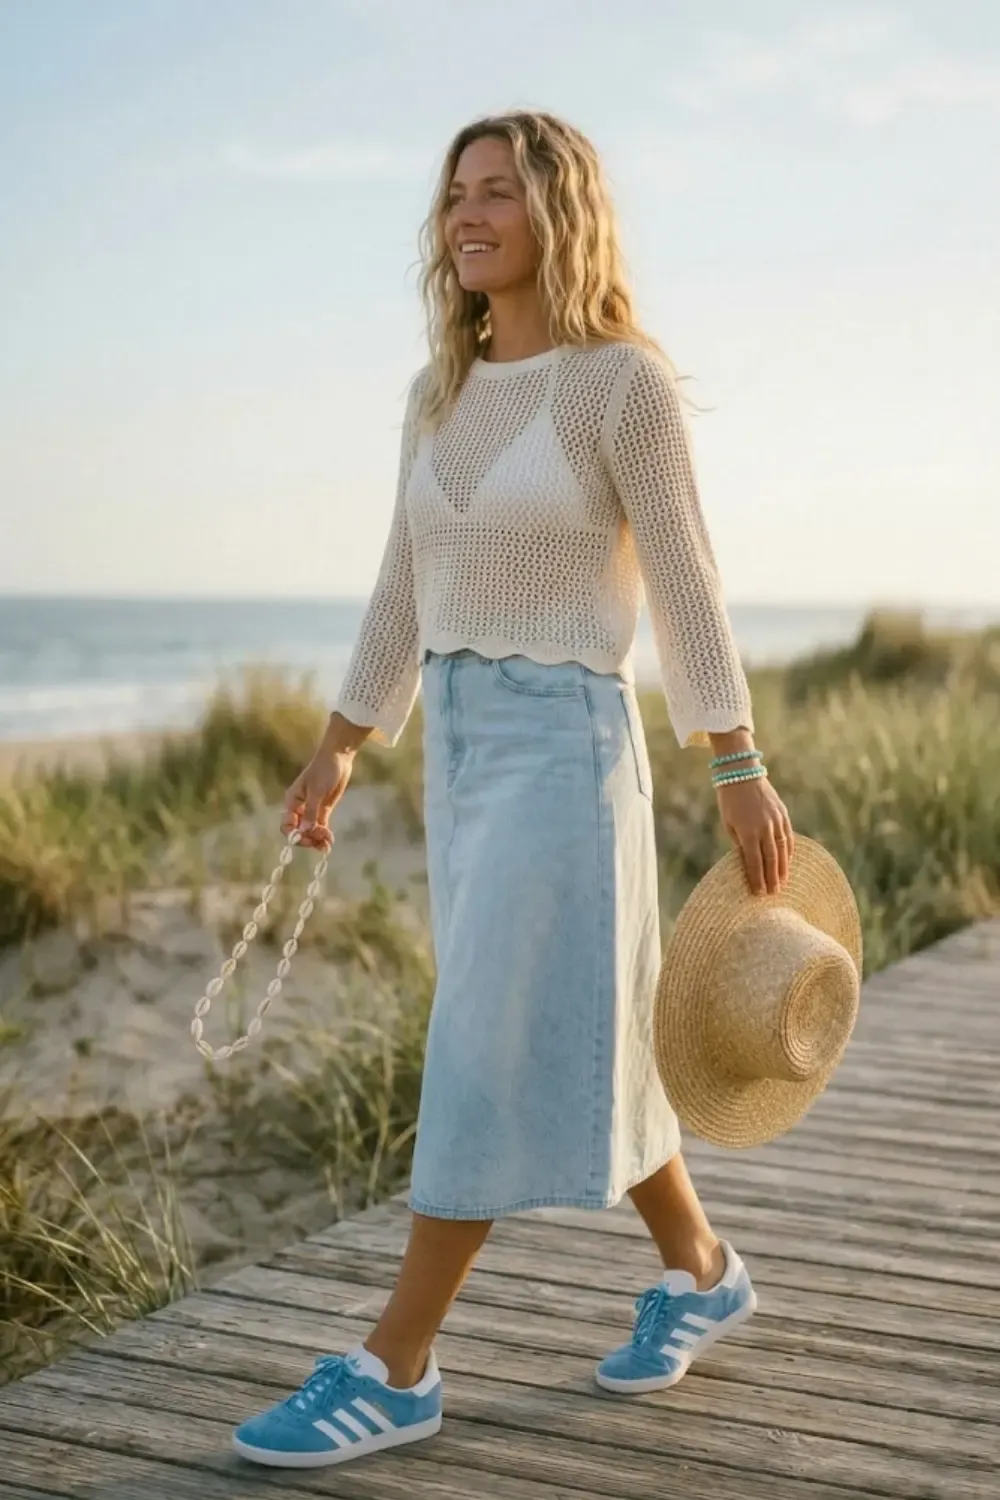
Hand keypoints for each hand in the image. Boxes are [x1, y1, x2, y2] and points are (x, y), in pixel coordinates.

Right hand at [281, 747, 354, 852]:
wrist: (338, 758)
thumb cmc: (324, 770)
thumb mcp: (317, 791)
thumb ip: (311, 811)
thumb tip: (304, 831)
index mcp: (292, 801)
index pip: (287, 824)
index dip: (294, 835)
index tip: (306, 838)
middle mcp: (299, 808)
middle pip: (299, 831)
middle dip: (307, 838)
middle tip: (320, 843)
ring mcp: (311, 810)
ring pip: (310, 830)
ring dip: (317, 839)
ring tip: (327, 844)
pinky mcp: (323, 809)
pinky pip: (321, 826)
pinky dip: (324, 834)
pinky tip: (329, 841)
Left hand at [715, 776, 794, 895]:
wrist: (741, 774)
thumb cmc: (729, 801)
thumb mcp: (728, 823)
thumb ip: (739, 842)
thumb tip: (749, 860)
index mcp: (747, 832)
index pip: (754, 862)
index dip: (757, 879)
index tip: (759, 893)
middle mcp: (764, 828)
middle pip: (771, 859)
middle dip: (772, 878)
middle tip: (774, 893)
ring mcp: (776, 821)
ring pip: (783, 850)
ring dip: (784, 868)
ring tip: (783, 882)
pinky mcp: (783, 814)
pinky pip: (789, 836)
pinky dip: (790, 850)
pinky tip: (789, 861)